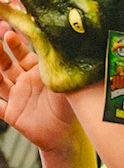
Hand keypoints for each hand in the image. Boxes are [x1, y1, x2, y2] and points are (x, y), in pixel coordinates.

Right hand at [0, 31, 76, 151]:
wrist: (69, 134)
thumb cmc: (73, 105)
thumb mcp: (65, 80)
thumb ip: (59, 63)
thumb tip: (57, 39)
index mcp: (40, 72)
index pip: (23, 53)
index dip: (14, 43)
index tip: (8, 32)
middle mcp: (27, 82)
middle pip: (6, 64)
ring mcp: (18, 97)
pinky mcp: (12, 114)